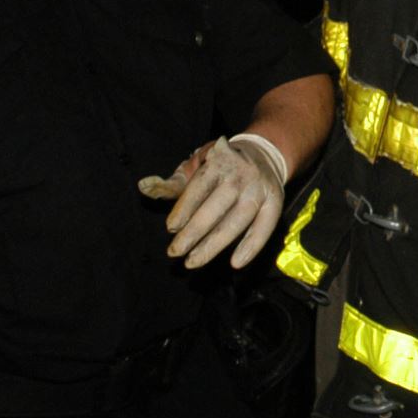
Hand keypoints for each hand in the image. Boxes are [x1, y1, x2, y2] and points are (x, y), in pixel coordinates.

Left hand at [138, 136, 285, 269]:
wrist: (263, 154)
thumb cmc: (221, 167)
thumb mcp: (195, 167)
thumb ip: (171, 183)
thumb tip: (143, 186)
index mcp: (219, 160)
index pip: (200, 187)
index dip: (185, 208)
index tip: (170, 228)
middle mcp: (241, 172)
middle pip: (217, 206)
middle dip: (194, 232)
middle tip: (175, 252)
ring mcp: (260, 188)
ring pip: (238, 220)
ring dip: (215, 244)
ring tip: (193, 262)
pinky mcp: (275, 201)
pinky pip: (264, 227)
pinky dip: (252, 246)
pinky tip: (235, 263)